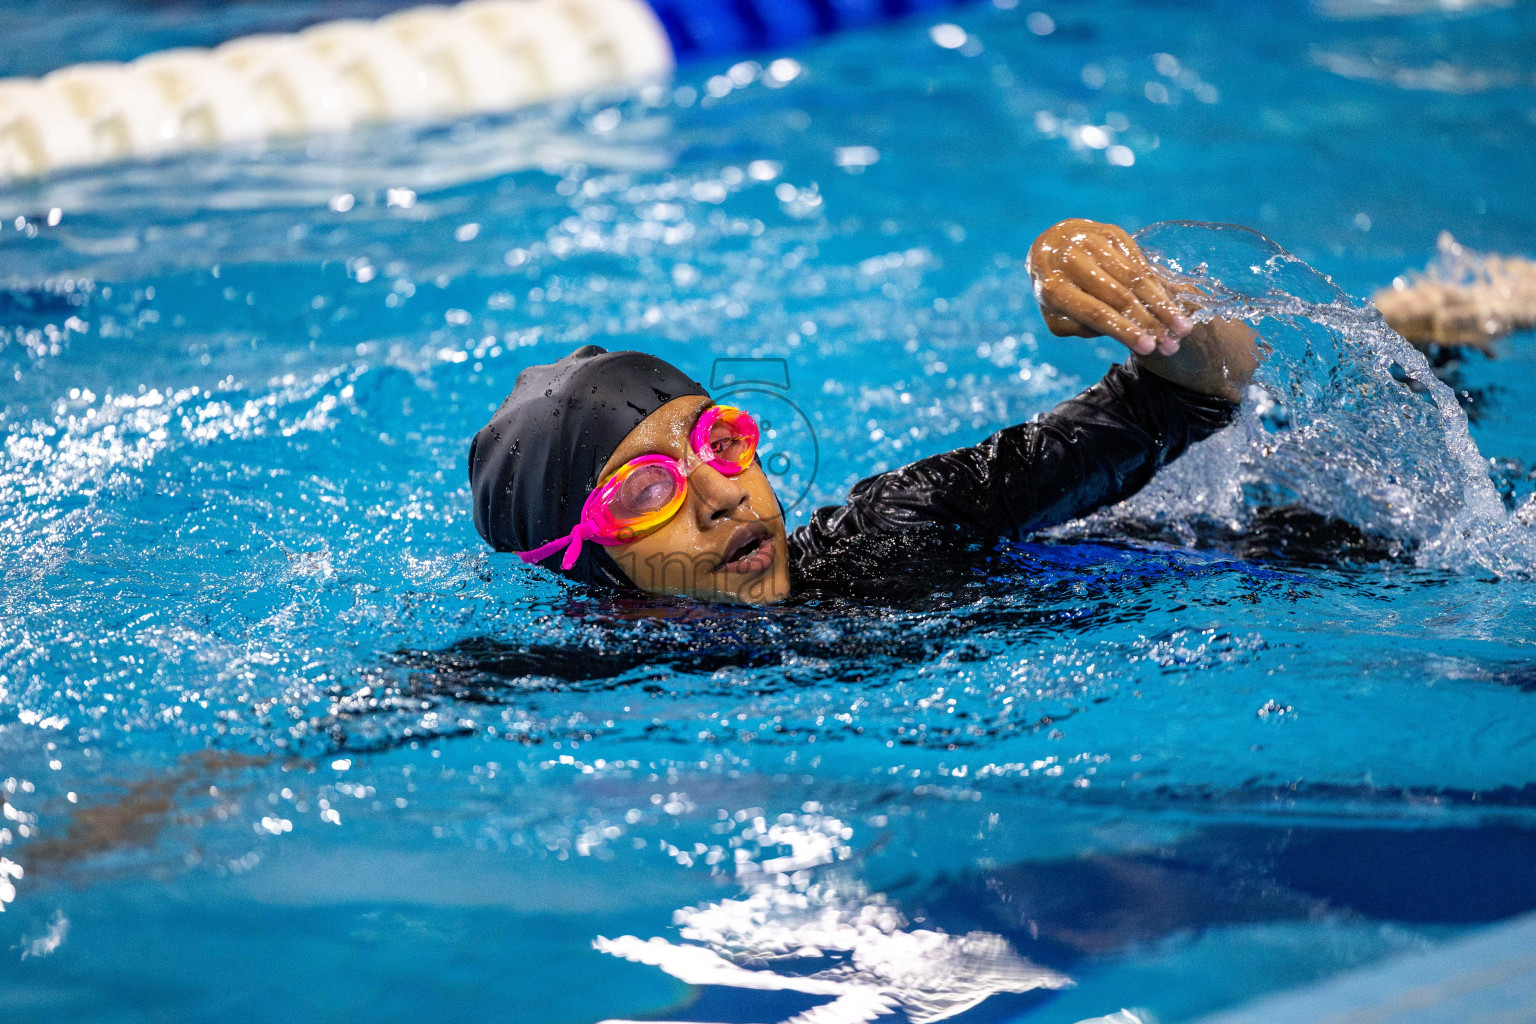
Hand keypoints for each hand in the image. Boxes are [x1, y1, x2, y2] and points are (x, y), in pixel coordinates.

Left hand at [1027, 218, 1192, 355]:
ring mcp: (1092, 242)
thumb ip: (1083, 327)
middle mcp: (1071, 260)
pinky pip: (1140, 261)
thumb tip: (1121, 331)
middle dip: (1149, 323)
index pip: (1095, 313)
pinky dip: (1158, 285)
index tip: (1149, 349)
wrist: (1052, 245)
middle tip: (1172, 345)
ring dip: (1162, 305)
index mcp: (1053, 288)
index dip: (1125, 330)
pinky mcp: (1112, 232)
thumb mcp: (1058, 316)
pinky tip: (1172, 304)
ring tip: (1182, 328)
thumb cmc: (1058, 290)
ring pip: (1135, 277)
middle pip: (1119, 296)